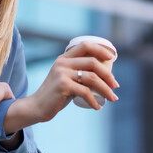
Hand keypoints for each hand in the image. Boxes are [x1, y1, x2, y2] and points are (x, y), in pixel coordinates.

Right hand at [4, 40, 119, 132]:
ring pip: (92, 78)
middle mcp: (63, 63)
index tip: (112, 58)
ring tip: (112, 98)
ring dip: (106, 89)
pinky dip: (94, 100)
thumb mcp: (66, 78)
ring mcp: (62, 73)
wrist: (37, 106)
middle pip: (93, 63)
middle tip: (116, 86)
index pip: (85, 45)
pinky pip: (85, 91)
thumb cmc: (55, 94)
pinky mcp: (62, 85)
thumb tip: (102, 75)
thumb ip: (78, 73)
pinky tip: (97, 107)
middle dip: (108, 75)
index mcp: (64, 58)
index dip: (100, 50)